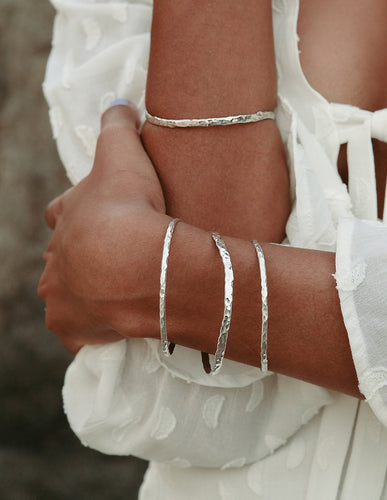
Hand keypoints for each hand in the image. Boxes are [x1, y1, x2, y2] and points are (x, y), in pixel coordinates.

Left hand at [38, 104, 167, 352]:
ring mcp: (62, 296)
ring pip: (64, 293)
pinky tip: (104, 327)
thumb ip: (117, 126)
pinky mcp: (74, 328)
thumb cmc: (127, 206)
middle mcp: (55, 259)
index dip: (76, 213)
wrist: (138, 260)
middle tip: (110, 257)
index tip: (96, 216)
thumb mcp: (122, 154)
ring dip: (82, 291)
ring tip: (110, 293)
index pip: (61, 212)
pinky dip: (87, 329)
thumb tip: (119, 102)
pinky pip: (77, 332)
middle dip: (80, 255)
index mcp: (65, 218)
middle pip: (62, 256)